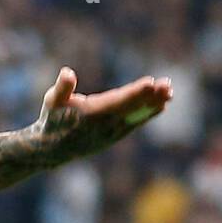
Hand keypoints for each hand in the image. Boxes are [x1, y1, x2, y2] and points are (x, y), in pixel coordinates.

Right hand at [36, 67, 172, 159]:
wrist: (53, 149)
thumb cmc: (52, 119)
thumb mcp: (52, 101)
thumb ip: (62, 88)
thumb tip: (67, 73)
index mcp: (91, 114)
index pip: (118, 101)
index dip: (135, 93)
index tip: (150, 83)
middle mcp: (105, 125)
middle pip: (132, 108)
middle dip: (150, 96)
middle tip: (167, 85)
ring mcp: (112, 132)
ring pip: (137, 116)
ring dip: (154, 104)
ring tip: (169, 91)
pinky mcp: (116, 135)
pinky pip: (136, 123)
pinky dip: (148, 114)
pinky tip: (162, 105)